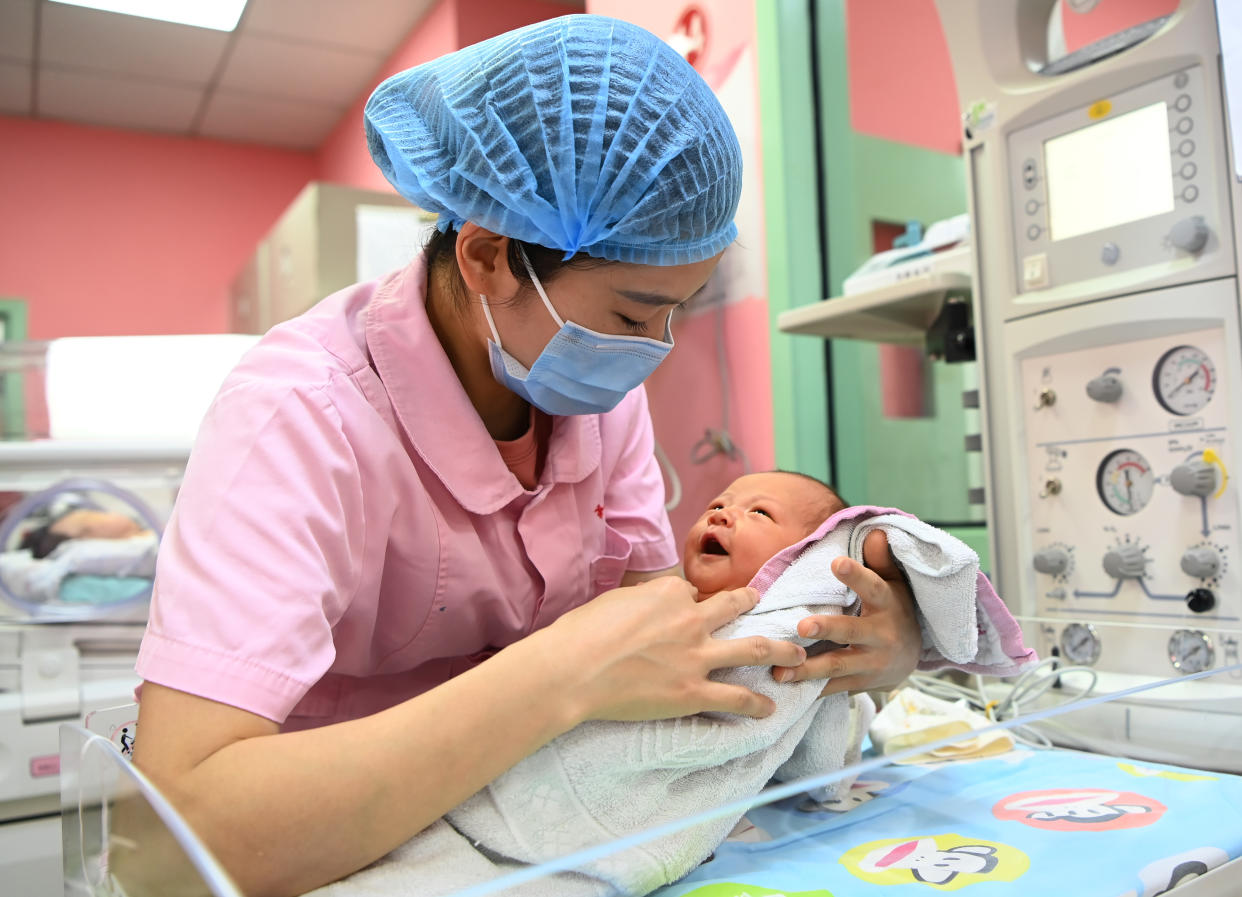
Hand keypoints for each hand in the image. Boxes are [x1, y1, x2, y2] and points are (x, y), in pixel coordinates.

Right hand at [545, 576, 807, 722]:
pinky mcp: (693, 692)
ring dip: (782, 649)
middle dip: (753, 603)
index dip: (691, 602)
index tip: (691, 609)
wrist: (573, 669)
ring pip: (755, 648)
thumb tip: (651, 604)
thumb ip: (642, 600)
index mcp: (670, 593)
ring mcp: (697, 656)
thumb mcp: (614, 600)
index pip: (692, 594)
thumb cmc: (581, 633)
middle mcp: (692, 619)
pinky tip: (770, 709)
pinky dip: (757, 704)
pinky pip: (736, 698)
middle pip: (735, 606)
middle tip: (766, 604)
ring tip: (799, 654)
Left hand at [772, 529, 919, 694]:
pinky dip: (810, 689)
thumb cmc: (893, 610)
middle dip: (827, 629)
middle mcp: (881, 635)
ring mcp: (871, 663)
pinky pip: (833, 687)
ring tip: (779, 670)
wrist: (909, 659)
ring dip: (808, 669)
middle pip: (852, 632)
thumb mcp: (894, 584)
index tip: (836, 562)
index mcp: (887, 605)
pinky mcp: (860, 683)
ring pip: (838, 665)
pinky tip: (785, 688)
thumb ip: (881, 561)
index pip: (874, 587)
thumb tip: (874, 532)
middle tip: (802, 626)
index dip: (857, 575)